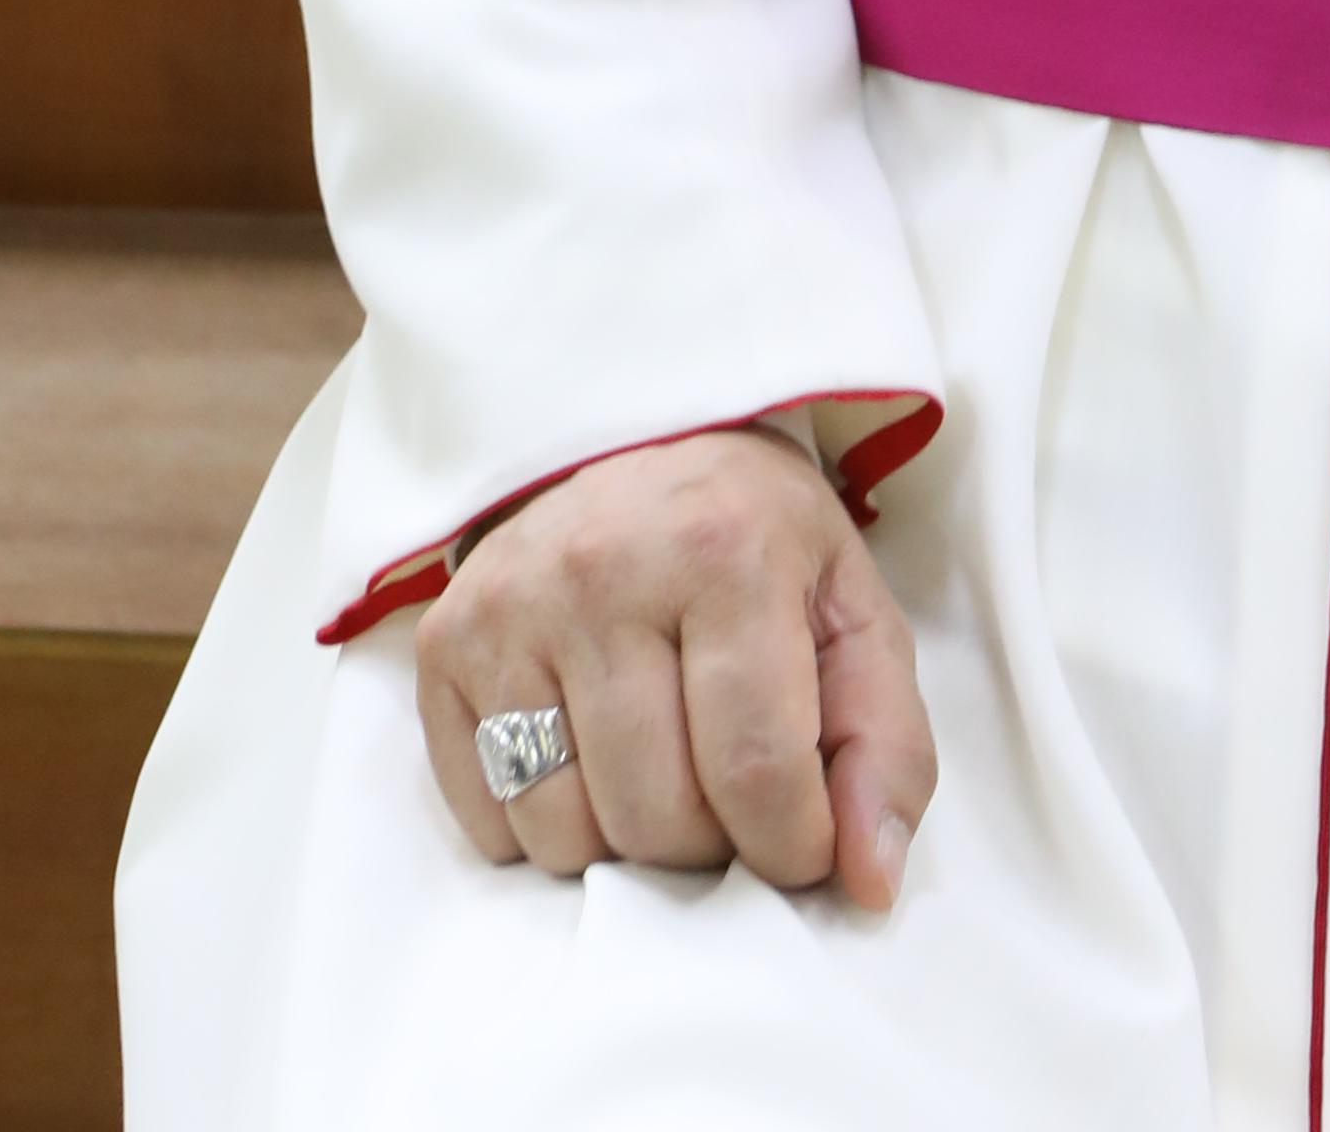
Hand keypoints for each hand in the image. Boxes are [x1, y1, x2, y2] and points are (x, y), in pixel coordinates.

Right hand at [415, 428, 934, 896]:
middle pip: (656, 817)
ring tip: (659, 769)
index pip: (756, 771)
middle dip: (709, 844)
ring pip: (566, 834)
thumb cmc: (759, 545)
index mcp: (726, 548)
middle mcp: (604, 568)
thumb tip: (868, 881)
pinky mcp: (445, 642)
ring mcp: (511, 605)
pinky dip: (546, 825)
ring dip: (624, 842)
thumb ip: (884, 750)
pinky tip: (586, 755)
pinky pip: (490, 819)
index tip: (802, 846)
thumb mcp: (853, 616)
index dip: (791, 847)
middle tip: (725, 791)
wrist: (644, 447)